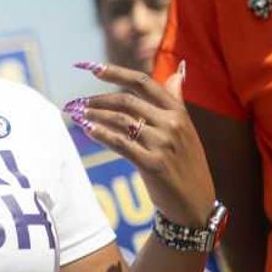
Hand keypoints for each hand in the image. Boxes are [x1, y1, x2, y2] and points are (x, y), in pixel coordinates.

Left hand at [66, 61, 214, 227]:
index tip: (91, 67)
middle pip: (126, 101)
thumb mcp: (187, 130)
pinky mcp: (153, 164)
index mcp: (179, 112)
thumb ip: (176, 102)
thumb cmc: (186, 164)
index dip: (115, 72)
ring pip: (119, 120)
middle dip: (96, 99)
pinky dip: (100, 134)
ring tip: (76, 115)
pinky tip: (87, 130)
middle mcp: (172, 123)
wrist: (196, 203)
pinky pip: (120, 143)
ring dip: (93, 116)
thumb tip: (176, 74)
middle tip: (75, 102)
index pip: (143, 82)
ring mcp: (163, 143)